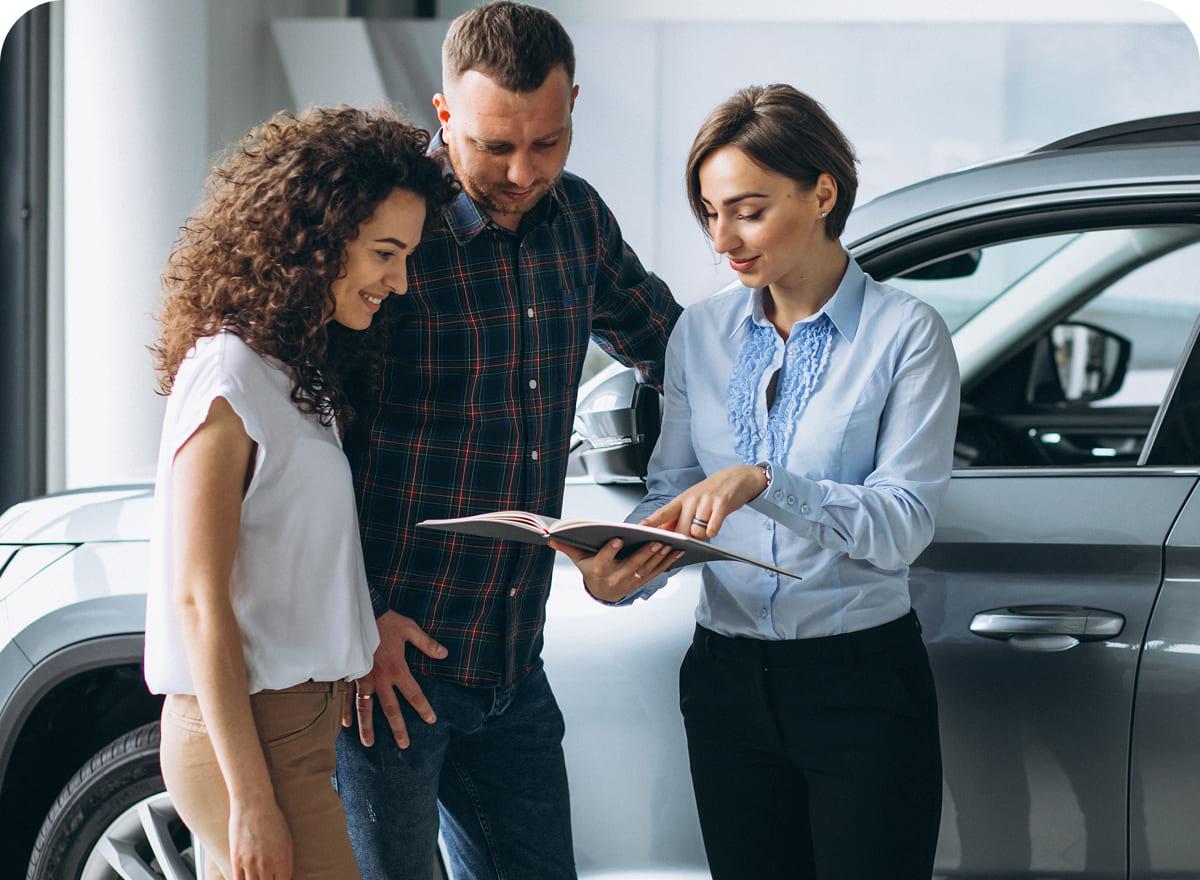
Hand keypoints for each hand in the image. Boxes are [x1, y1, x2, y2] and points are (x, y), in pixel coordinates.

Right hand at [229, 796, 291, 879]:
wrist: (254, 804)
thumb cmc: (272, 820)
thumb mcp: (287, 840)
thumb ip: (286, 861)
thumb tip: (285, 877)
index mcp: (283, 860)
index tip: (275, 879)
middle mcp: (268, 864)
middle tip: (265, 876)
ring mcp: (251, 863)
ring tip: (255, 876)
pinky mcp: (236, 860)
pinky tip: (245, 878)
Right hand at [342, 610, 446, 748]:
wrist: (359, 614)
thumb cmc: (386, 621)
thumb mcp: (410, 629)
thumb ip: (427, 644)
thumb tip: (445, 653)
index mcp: (397, 668)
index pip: (414, 693)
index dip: (423, 708)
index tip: (431, 720)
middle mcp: (380, 679)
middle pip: (390, 708)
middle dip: (398, 727)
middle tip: (403, 745)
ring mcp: (363, 679)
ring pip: (365, 708)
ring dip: (368, 727)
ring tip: (369, 744)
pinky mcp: (349, 675)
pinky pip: (346, 696)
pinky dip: (345, 710)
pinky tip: (346, 725)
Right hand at [549, 538, 683, 603]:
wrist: (603, 592)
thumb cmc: (591, 569)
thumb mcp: (579, 559)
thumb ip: (568, 548)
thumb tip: (550, 538)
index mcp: (599, 570)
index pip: (604, 559)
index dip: (610, 550)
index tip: (618, 539)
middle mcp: (616, 578)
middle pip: (632, 565)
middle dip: (645, 553)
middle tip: (656, 540)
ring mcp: (631, 581)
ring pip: (647, 568)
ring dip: (660, 557)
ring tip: (670, 544)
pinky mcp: (643, 581)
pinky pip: (657, 572)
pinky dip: (668, 562)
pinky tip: (677, 551)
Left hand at [642, 465, 766, 539]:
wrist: (736, 478)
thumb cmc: (710, 494)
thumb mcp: (691, 502)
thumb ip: (678, 518)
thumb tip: (663, 535)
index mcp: (681, 500)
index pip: (662, 513)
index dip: (650, 523)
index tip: (639, 530)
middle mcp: (691, 500)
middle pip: (681, 531)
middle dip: (685, 539)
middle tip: (692, 536)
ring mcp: (706, 501)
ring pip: (697, 533)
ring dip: (702, 535)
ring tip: (707, 524)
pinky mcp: (721, 504)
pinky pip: (712, 529)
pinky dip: (713, 531)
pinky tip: (715, 525)